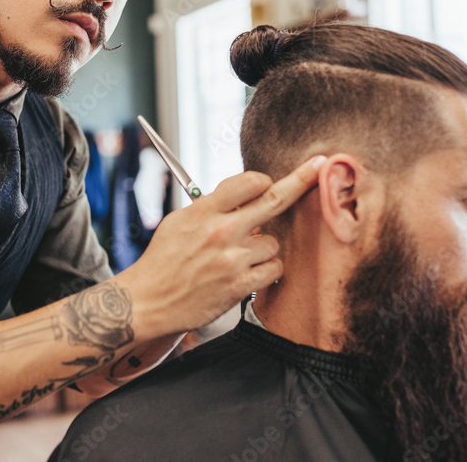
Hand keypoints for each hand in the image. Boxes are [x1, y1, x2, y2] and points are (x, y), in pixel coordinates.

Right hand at [117, 155, 325, 337]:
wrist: (149, 301)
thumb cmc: (163, 260)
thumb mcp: (179, 221)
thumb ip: (211, 206)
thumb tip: (243, 193)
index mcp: (204, 211)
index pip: (249, 181)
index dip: (262, 181)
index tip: (266, 183)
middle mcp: (221, 231)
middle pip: (274, 199)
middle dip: (300, 179)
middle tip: (318, 166)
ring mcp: (232, 259)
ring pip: (273, 242)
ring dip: (264, 248)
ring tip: (239, 257)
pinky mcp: (240, 285)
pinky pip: (274, 269)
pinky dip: (266, 270)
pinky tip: (248, 272)